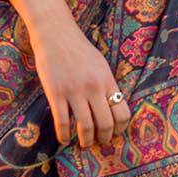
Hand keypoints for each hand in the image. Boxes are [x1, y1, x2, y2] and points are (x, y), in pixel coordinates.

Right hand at [31, 19, 130, 148]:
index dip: (119, 129)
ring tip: (84, 143)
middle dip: (103, 138)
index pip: (122, 113)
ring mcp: (74, 91)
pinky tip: (64, 139)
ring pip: (85, 126)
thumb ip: (106, 85)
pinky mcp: (55, 92)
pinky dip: (64, 135)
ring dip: (85, 140)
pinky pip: (62, 121)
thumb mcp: (100, 64)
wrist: (54, 33)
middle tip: (99, 142)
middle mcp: (93, 87)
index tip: (113, 133)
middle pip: (105, 124)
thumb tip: (112, 107)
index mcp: (107, 80)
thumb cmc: (78, 48)